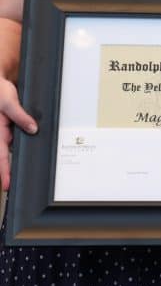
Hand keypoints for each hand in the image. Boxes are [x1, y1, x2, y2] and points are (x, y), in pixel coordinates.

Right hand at [0, 77, 37, 191]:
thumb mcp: (9, 101)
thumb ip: (21, 116)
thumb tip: (32, 129)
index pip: (0, 156)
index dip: (4, 171)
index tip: (7, 184)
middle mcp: (0, 133)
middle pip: (5, 154)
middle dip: (9, 167)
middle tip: (16, 180)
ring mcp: (3, 131)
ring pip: (10, 146)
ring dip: (16, 152)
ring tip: (21, 159)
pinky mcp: (8, 128)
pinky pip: (13, 139)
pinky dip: (19, 140)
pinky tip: (28, 137)